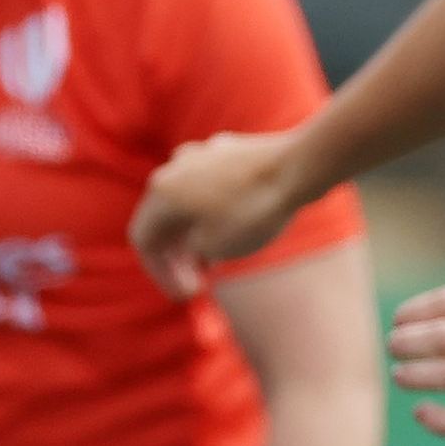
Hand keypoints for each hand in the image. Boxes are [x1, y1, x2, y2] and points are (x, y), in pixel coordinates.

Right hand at [132, 129, 314, 296]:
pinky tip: (233, 230)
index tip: (187, 295)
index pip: (145, 240)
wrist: (299, 167)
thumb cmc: (255, 210)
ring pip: (188, 200)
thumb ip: (192, 250)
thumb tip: (194, 244)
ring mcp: (202, 154)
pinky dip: (213, 212)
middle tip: (197, 283)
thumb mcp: (215, 246)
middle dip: (178, 256)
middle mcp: (174, 167)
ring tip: (215, 262)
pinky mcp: (229, 150)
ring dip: (195, 233)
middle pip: (164, 218)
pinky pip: (211, 187)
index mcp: (161, 191)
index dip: (161, 274)